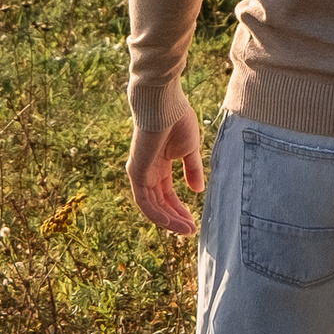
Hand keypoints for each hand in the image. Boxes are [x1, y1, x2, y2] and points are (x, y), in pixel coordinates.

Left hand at [128, 91, 206, 235]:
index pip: (166, 193)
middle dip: (175, 218)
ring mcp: (139, 173)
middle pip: (158, 202)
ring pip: (152, 206)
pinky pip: (145, 202)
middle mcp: (146, 171)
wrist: (163, 103)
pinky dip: (159, 215)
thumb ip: (192, 169)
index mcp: (158, 164)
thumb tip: (197, 191)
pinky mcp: (136, 173)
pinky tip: (175, 222)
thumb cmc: (177, 119)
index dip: (179, 209)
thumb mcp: (190, 149)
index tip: (193, 221)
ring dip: (169, 220)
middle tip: (191, 230)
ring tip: (188, 230)